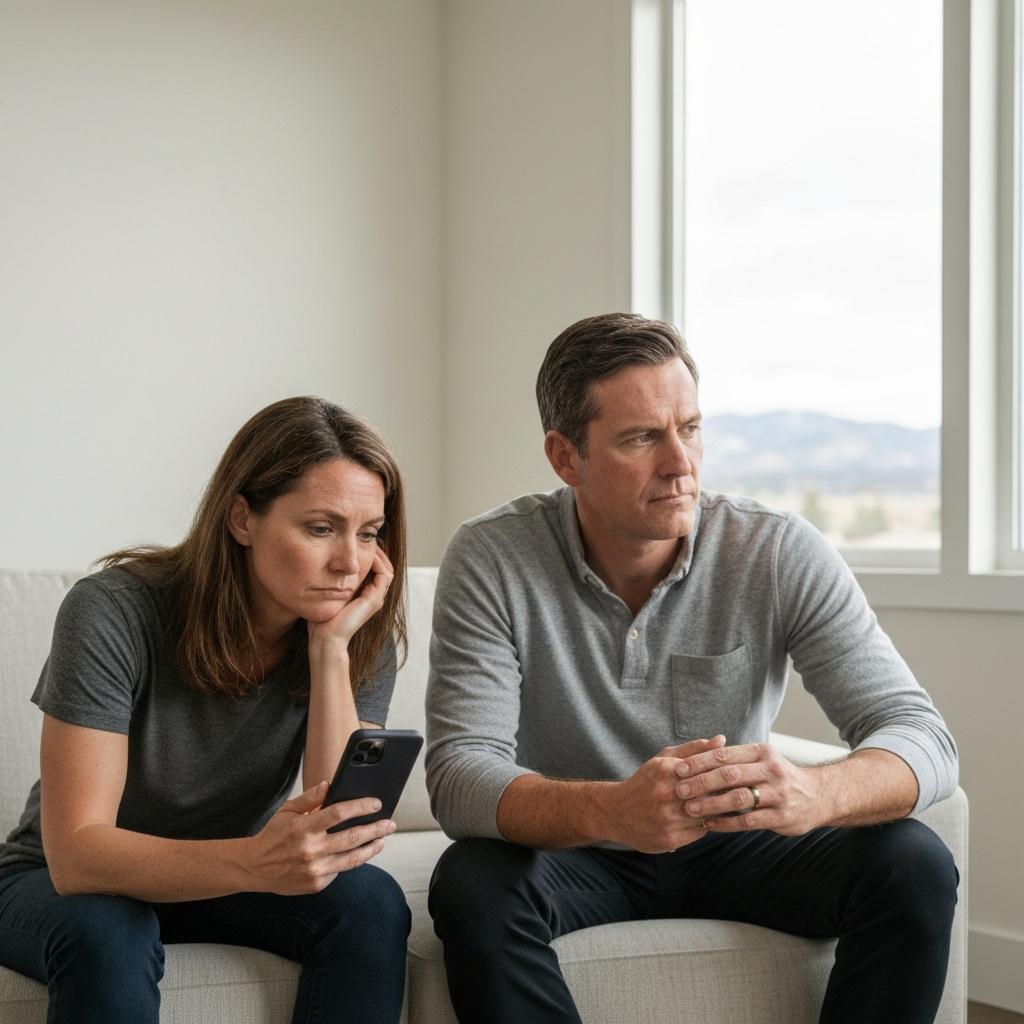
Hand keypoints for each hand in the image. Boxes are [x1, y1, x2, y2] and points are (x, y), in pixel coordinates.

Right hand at [245, 782, 395, 894]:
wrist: (255, 868)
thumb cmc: (274, 835)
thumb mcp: (287, 811)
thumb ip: (310, 798)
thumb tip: (330, 784)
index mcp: (303, 828)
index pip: (338, 813)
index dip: (360, 807)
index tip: (377, 803)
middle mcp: (311, 850)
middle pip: (352, 838)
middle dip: (376, 829)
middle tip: (391, 823)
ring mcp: (315, 870)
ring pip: (352, 859)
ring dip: (372, 848)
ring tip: (383, 839)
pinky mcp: (316, 884)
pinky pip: (340, 870)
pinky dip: (352, 860)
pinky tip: (361, 852)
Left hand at [308, 548, 394, 649]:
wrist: (326, 638)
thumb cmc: (322, 620)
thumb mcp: (327, 595)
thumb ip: (330, 583)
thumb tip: (321, 566)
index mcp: (365, 596)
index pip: (376, 570)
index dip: (370, 555)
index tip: (358, 543)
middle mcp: (374, 597)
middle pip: (384, 568)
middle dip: (377, 552)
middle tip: (366, 540)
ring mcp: (376, 599)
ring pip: (387, 569)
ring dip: (379, 555)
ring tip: (368, 543)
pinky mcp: (375, 600)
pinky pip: (384, 575)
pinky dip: (378, 562)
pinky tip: (365, 555)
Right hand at [596, 736, 725, 852]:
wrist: (616, 812)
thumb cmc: (646, 781)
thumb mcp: (664, 759)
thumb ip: (694, 749)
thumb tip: (722, 739)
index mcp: (666, 770)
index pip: (708, 770)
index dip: (725, 773)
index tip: (737, 774)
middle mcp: (666, 794)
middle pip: (710, 793)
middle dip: (725, 793)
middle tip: (740, 790)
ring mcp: (667, 818)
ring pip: (707, 814)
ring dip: (718, 811)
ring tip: (728, 805)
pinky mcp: (669, 839)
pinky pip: (700, 832)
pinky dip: (706, 825)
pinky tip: (707, 818)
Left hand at [674, 741, 823, 835]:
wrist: (819, 796)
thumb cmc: (779, 776)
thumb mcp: (762, 759)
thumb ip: (735, 758)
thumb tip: (697, 755)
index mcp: (762, 752)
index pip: (725, 755)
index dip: (700, 761)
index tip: (678, 768)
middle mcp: (771, 770)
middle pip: (729, 775)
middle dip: (701, 782)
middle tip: (679, 789)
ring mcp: (778, 794)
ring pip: (738, 798)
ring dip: (711, 804)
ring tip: (690, 808)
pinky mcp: (781, 817)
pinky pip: (748, 821)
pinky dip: (726, 823)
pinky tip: (709, 824)